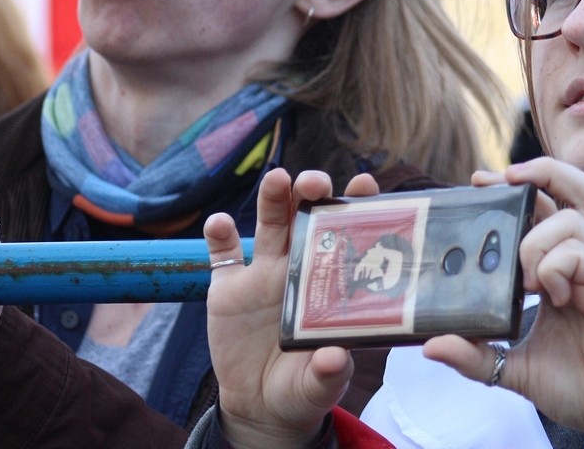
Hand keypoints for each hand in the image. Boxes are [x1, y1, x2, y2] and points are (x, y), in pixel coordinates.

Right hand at [204, 168, 379, 448]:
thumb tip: (333, 359)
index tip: (364, 184)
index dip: (358, 204)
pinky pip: (222, 255)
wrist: (260, 404)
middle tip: (314, 182)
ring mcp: (264, 272)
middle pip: (307, 215)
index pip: (350, 232)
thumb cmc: (304, 385)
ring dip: (273, 198)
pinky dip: (219, 235)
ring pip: (270, 223)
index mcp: (332, 279)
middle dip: (312, 191)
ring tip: (277, 180)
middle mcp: (300, 265)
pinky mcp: (228, 287)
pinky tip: (219, 223)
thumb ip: (328, 371)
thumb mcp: (320, 384)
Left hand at [426, 159, 583, 448]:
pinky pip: (579, 252)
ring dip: (536, 241)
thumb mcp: (512, 368)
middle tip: (502, 179)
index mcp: (565, 271)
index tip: (481, 182)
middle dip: (540, 172)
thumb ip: (475, 355)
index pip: (548, 209)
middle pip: (576, 191)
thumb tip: (430, 346)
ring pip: (571, 219)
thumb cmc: (579, 386)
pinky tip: (550, 297)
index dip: (521, 187)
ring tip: (525, 280)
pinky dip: (553, 267)